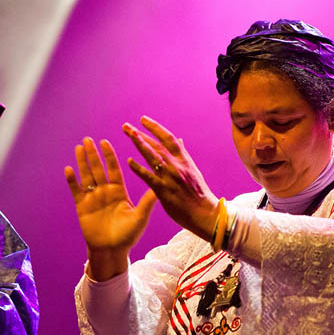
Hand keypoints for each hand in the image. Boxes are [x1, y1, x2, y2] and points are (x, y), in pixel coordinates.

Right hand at [64, 137, 156, 279]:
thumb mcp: (140, 217)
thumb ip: (148, 201)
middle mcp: (105, 192)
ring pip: (86, 176)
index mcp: (119, 191)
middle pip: (98, 169)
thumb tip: (160, 185)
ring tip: (79, 148)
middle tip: (89, 139)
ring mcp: (92, 198)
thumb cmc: (128, 235)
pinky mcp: (82, 207)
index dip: (109, 156)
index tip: (105, 142)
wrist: (112, 250)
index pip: (114, 169)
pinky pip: (76, 191)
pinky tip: (68, 169)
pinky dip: (72, 180)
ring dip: (82, 162)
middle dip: (93, 154)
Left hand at [124, 116, 217, 239]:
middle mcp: (177, 165)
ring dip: (140, 143)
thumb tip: (179, 141)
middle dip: (141, 133)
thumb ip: (183, 156)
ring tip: (128, 134)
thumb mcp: (193, 170)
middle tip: (126, 126)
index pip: (169, 138)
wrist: (207, 214)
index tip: (143, 120)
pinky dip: (139, 168)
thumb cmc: (199, 195)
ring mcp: (171, 177)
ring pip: (153, 156)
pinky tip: (129, 162)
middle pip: (157, 144)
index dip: (155, 127)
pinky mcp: (165, 190)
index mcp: (185, 160)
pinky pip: (149, 177)